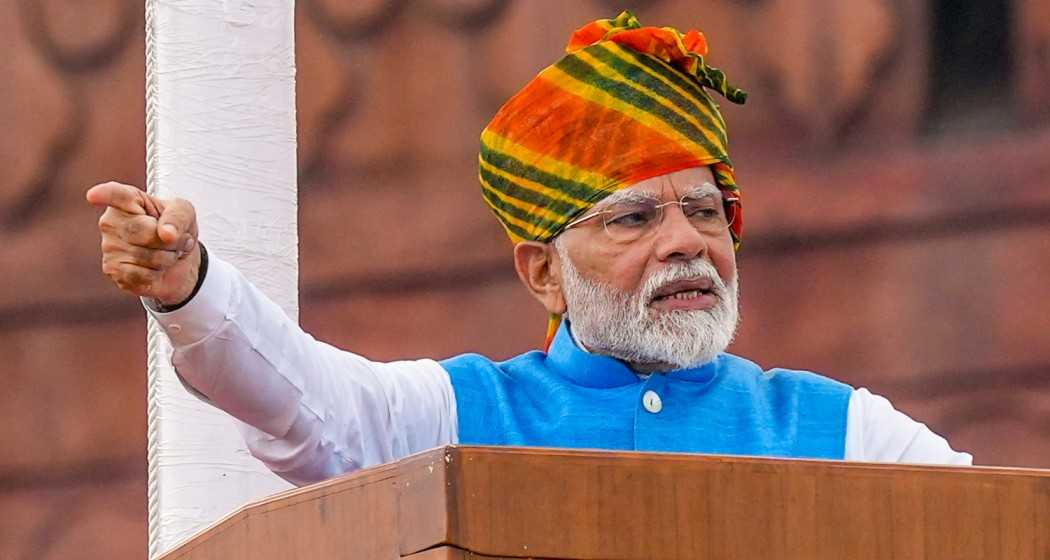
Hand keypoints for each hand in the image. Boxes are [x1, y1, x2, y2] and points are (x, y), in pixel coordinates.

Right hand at [86, 181, 200, 305]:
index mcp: (127, 200)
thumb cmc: (176, 228)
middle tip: (174, 239)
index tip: (93, 196)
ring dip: (168, 258)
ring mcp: (108, 247)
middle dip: (171, 241)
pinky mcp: (112, 270)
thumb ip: (178, 218)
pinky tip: (155, 268)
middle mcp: (111, 222)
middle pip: (146, 232)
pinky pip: (142, 275)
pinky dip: (158, 274)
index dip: (105, 195)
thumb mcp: (186, 214)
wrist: (178, 259)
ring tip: (166, 252)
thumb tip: (166, 234)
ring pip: (148, 257)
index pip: (116, 195)